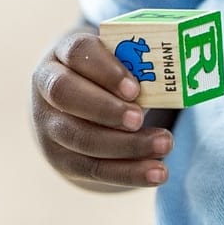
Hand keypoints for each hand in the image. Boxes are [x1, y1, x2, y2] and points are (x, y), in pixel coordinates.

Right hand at [31, 23, 171, 189]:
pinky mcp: (62, 158)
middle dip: (105, 108)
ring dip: (126, 145)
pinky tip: (158, 172)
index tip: (135, 88)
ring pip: (80, 137)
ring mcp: (49, 125)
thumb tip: (177, 78)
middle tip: (141, 118)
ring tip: (164, 144)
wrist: (74, 105)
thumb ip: (136, 65)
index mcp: (61, 54)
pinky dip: (129, 172)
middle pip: (66, 94)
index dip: (105, 69)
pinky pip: (93, 169)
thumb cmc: (106, 76)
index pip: (76, 52)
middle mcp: (46, 87)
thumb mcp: (113, 61)